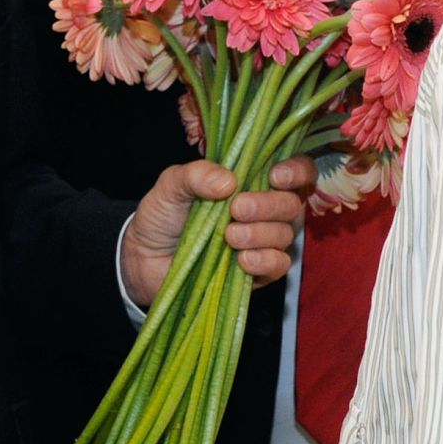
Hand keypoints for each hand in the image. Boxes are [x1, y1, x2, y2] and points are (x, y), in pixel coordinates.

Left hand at [120, 156, 315, 308]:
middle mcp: (263, 210)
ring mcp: (263, 242)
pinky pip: (279, 265)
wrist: (146, 259)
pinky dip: (264, 261)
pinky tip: (241, 260)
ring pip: (286, 235)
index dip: (296, 171)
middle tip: (236, 209)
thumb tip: (229, 181)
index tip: (275, 176)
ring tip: (228, 236)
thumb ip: (195, 175)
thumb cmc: (163, 216)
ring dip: (260, 234)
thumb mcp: (171, 186)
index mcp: (250, 181)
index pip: (294, 171)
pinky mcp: (259, 272)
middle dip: (268, 205)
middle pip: (292, 204)